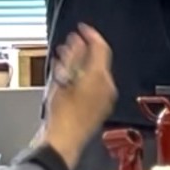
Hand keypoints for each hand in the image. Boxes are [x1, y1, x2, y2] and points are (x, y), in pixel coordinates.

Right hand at [45, 25, 115, 162]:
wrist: (64, 141)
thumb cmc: (61, 115)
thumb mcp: (61, 80)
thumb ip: (71, 58)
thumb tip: (77, 42)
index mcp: (100, 76)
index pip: (100, 47)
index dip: (91, 34)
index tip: (82, 29)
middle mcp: (108, 86)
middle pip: (99, 60)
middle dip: (84, 51)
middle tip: (70, 45)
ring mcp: (106, 98)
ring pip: (97, 73)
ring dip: (83, 65)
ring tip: (66, 61)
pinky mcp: (101, 108)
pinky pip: (96, 86)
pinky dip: (85, 78)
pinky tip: (71, 80)